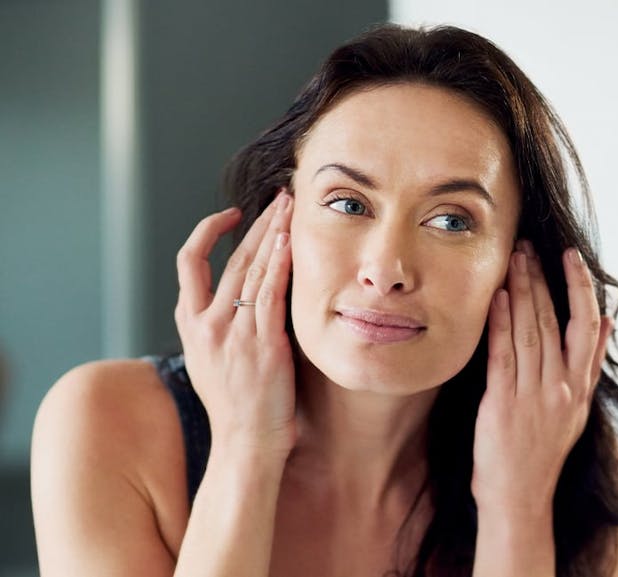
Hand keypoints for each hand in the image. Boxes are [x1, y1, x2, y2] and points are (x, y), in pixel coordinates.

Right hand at [174, 191, 296, 457]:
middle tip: (279, 198)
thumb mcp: (211, 361)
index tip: (233, 215)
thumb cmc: (236, 407)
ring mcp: (233, 333)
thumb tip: (239, 299)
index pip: (189, 263)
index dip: (208, 232)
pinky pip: (271, 294)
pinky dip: (280, 265)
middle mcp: (207, 324)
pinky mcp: (262, 345)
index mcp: (191, 325)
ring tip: (291, 207)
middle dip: (258, 223)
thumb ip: (218, 327)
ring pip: (252, 269)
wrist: (245, 445)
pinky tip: (290, 242)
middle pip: (231, 258)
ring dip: (274, 233)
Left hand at [471, 240, 613, 516]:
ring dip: (520, 292)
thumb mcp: (577, 409)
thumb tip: (609, 322)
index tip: (570, 257)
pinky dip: (499, 324)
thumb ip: (590, 365)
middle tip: (529, 247)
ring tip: (513, 260)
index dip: (580, 288)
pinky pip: (503, 356)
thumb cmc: (543, 451)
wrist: (519, 496)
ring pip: (529, 332)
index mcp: (579, 387)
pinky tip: (495, 299)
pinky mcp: (502, 404)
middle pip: (553, 321)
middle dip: (540, 280)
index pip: (587, 326)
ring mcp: (532, 396)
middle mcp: (560, 388)